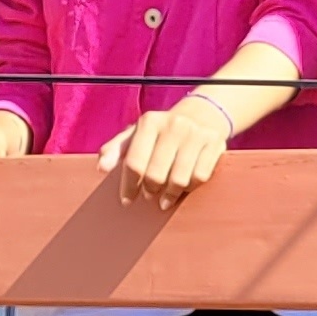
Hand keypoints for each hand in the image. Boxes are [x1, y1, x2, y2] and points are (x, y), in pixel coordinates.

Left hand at [97, 93, 233, 208]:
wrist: (202, 114)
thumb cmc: (162, 131)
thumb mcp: (136, 134)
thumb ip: (115, 149)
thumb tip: (101, 168)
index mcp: (149, 122)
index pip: (134, 162)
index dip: (128, 186)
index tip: (127, 201)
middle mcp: (173, 125)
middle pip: (156, 174)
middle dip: (150, 190)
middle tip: (149, 196)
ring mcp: (196, 134)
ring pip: (179, 179)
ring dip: (170, 195)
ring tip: (165, 199)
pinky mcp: (215, 144)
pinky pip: (199, 177)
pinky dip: (189, 188)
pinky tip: (183, 188)